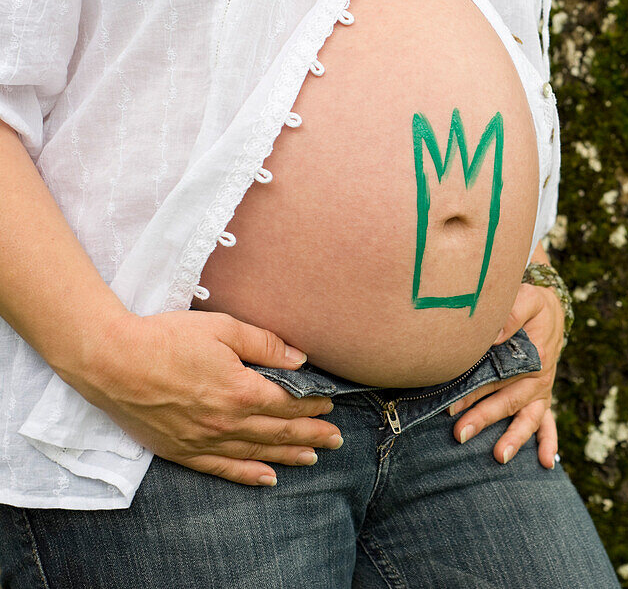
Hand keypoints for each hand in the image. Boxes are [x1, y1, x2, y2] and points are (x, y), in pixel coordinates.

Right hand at [66, 309, 343, 486]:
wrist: (110, 361)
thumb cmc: (166, 338)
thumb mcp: (222, 328)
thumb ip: (264, 345)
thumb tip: (300, 359)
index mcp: (240, 391)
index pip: (288, 403)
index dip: (313, 405)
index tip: (330, 404)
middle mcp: (226, 422)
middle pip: (279, 432)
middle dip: (312, 434)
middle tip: (336, 439)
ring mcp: (203, 441)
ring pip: (257, 453)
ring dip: (289, 455)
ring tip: (314, 457)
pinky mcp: (181, 451)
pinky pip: (222, 469)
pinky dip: (249, 475)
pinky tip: (268, 478)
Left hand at [446, 283, 564, 468]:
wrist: (551, 310)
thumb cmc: (534, 305)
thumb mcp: (528, 300)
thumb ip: (512, 315)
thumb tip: (490, 336)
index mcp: (533, 354)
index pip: (500, 376)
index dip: (476, 391)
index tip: (453, 405)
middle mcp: (538, 376)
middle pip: (509, 400)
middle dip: (485, 418)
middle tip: (460, 433)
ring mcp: (541, 390)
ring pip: (528, 418)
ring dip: (514, 437)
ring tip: (499, 456)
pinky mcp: (542, 397)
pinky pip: (548, 422)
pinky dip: (548, 442)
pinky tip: (545, 463)